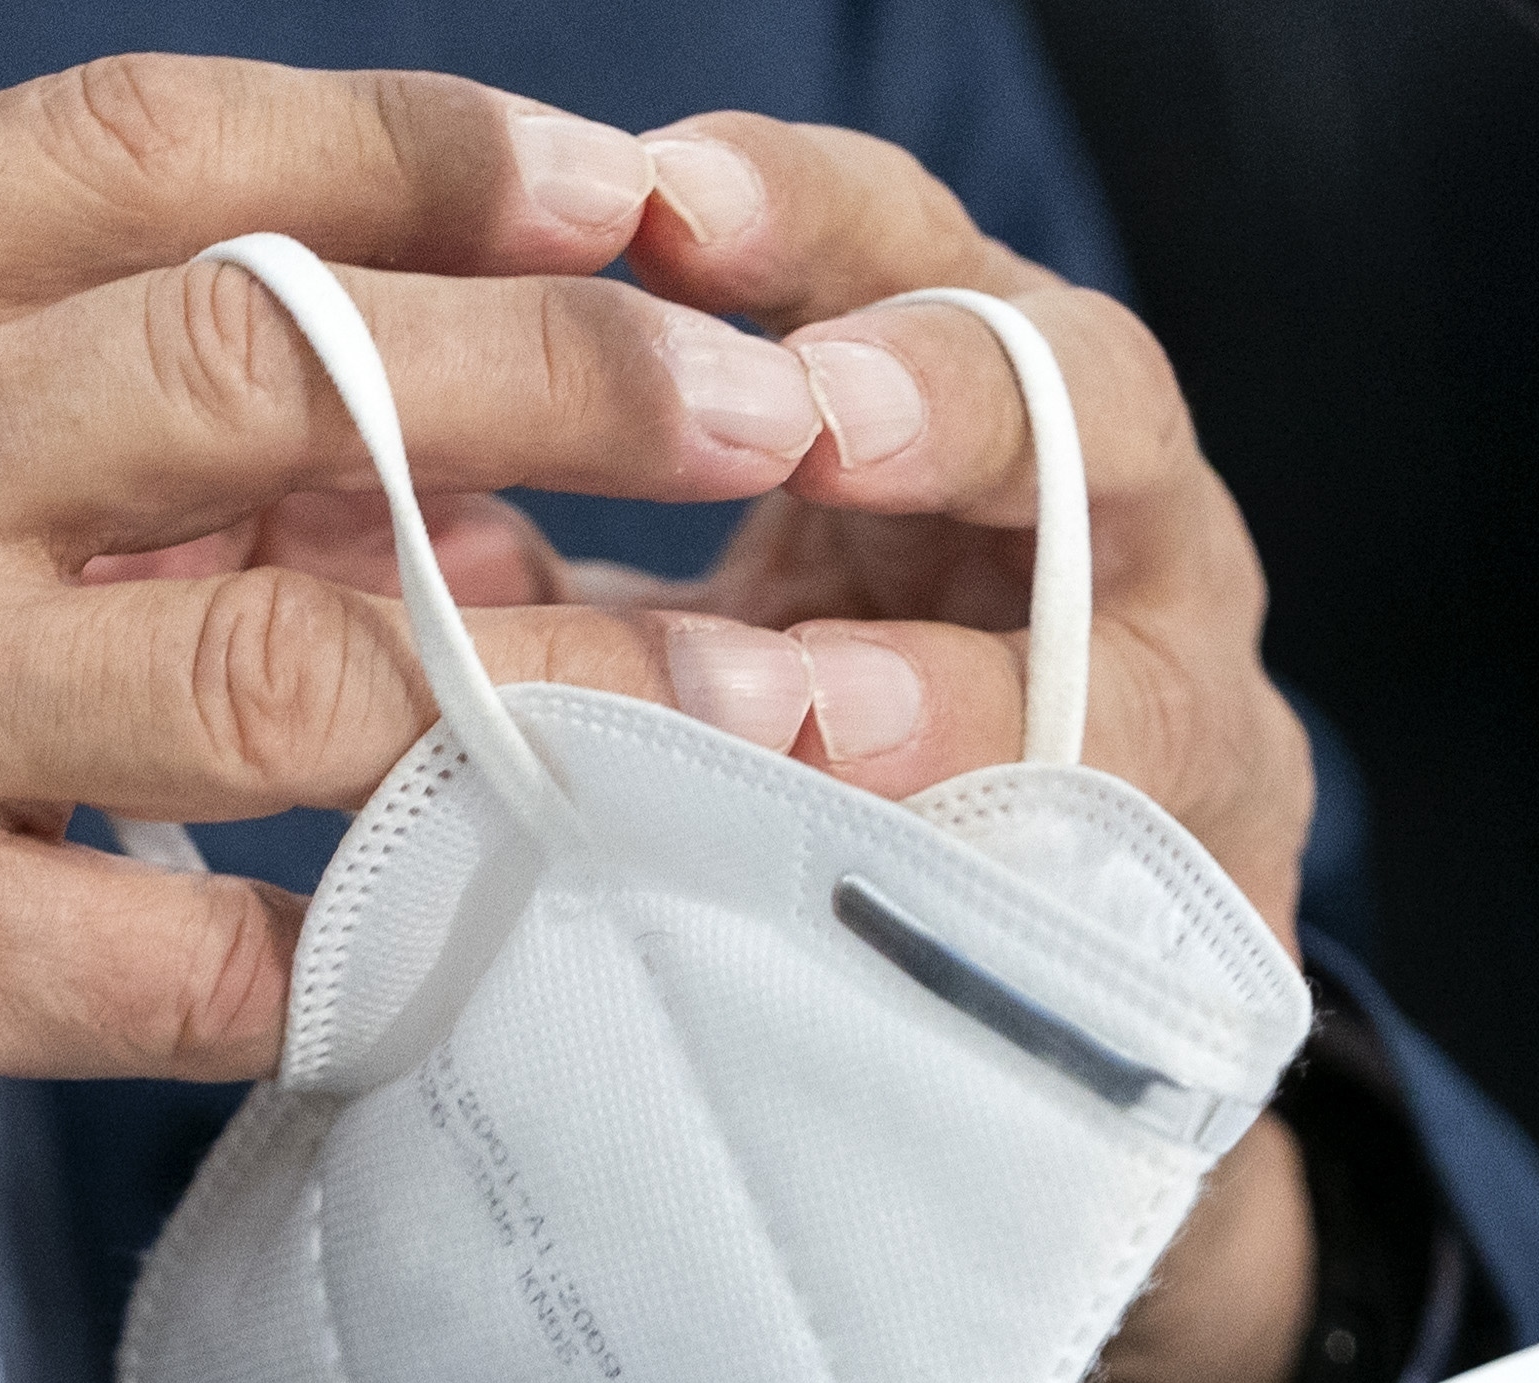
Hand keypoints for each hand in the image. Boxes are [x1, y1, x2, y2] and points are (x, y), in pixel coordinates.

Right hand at [0, 59, 839, 1382]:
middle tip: (775, 406)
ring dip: (553, 670)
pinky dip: (371, 947)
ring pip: (298, 649)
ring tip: (734, 698)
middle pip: (278, 359)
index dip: (417, 149)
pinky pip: (214, 947)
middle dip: (577, 365)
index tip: (618, 184)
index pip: (146, 146)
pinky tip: (465, 946)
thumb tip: (276, 415)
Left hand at [628, 115, 1317, 1382]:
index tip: (664, 203)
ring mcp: (1171, 708)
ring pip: (1126, 632)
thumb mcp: (700, 619)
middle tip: (805, 415)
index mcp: (953, 416)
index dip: (800, 213)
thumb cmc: (800, 772)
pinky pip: (1111, 874)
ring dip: (957, 674)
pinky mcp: (1187, 900)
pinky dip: (981, 877)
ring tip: (801, 706)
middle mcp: (1101, 525)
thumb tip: (351, 506)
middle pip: (1080, 390)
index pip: (895, 252)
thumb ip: (573, 555)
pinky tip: (851, 896)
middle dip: (943, 388)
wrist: (994, 1023)